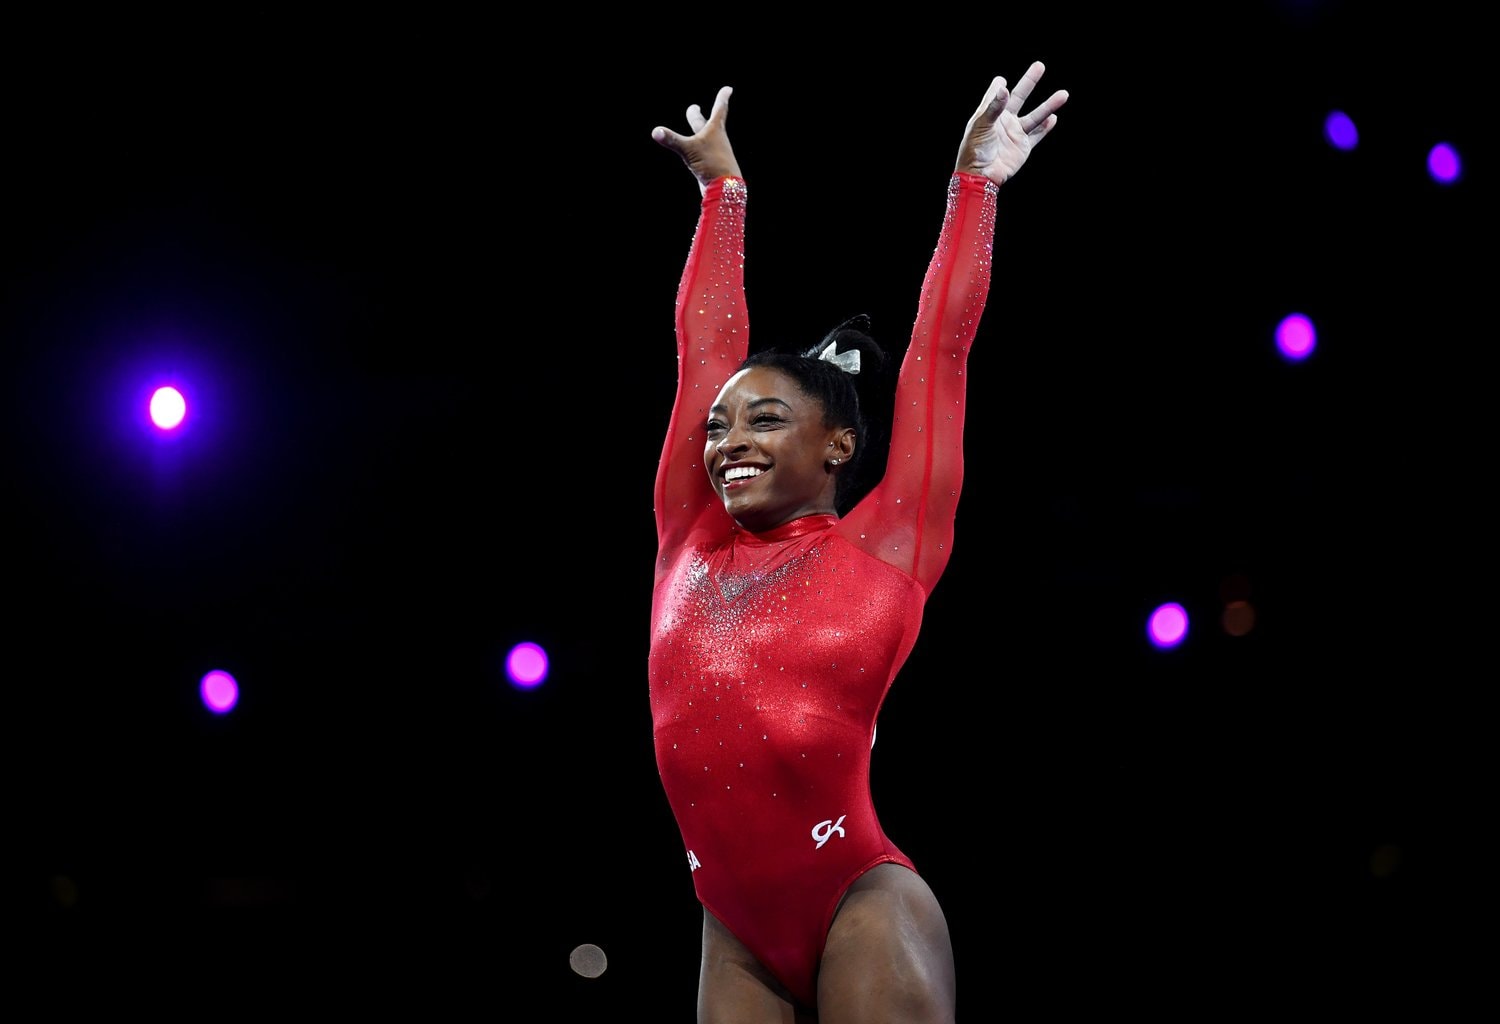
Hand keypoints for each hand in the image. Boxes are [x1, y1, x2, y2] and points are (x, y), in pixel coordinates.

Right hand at [652, 85, 743, 194]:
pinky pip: (702, 152)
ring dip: (699, 130)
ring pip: (704, 138)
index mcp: (715, 130)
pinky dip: (697, 147)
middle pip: (706, 123)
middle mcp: (717, 139)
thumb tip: (655, 131)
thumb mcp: (689, 151)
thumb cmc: (711, 165)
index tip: (728, 89)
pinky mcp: (711, 165)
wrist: (725, 190)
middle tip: (694, 108)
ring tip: (695, 126)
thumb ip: (672, 140)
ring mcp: (714, 153)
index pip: (720, 108)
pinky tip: (695, 152)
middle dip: (698, 115)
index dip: (722, 97)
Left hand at [955, 62, 1067, 184]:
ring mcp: (1015, 133)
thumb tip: (1004, 86)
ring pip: (1035, 116)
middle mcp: (1004, 121)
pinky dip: (1046, 128)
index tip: (1001, 80)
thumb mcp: (981, 125)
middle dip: (1030, 81)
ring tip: (1063, 95)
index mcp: (990, 113)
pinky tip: (1054, 118)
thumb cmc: (974, 150)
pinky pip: (1037, 135)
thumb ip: (994, 107)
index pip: (996, 94)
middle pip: (1020, 97)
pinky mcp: (1023, 147)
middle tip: (1039, 66)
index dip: (998, 86)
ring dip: (1049, 105)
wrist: (980, 175)